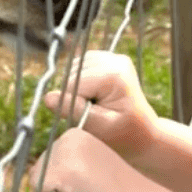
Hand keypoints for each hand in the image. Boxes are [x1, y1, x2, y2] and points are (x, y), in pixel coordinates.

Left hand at [31, 128, 135, 191]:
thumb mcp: (88, 169)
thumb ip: (68, 166)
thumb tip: (38, 176)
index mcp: (77, 135)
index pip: (49, 161)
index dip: (65, 179)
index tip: (90, 181)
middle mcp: (67, 138)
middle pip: (38, 169)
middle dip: (57, 186)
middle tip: (88, 189)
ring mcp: (62, 152)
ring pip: (35, 180)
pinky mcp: (58, 170)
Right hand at [43, 51, 158, 161]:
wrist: (142, 133)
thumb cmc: (124, 135)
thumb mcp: (99, 128)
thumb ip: (74, 110)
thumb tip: (48, 97)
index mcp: (114, 75)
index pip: (72, 84)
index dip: (73, 104)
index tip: (93, 117)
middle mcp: (114, 60)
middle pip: (72, 74)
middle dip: (76, 95)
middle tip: (96, 113)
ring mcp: (112, 57)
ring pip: (73, 69)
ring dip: (77, 88)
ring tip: (96, 105)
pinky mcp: (108, 59)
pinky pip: (79, 67)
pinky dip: (80, 82)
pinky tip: (94, 95)